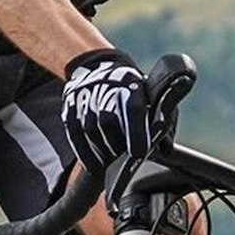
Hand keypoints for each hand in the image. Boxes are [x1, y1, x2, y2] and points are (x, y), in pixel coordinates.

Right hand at [60, 48, 151, 174]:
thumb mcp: (153, 99)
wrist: (100, 68)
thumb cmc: (135, 93)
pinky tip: (95, 166)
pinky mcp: (70, 104)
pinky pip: (74, 133)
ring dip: (100, 151)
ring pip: (89, 129)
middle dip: (116, 144)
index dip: (136, 132)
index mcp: (132, 83)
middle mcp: (106, 85)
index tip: (138, 154)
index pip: (134, 108)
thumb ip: (162, 123)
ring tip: (110, 161)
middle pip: (107, 120)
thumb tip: (164, 149)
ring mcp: (84, 94)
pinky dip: (84, 154)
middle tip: (123, 158)